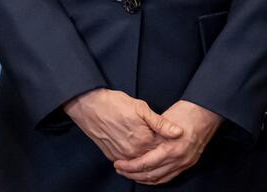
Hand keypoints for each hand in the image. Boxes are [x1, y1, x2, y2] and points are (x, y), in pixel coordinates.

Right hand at [63, 89, 182, 161]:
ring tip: (152, 151)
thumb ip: (161, 122)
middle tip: (165, 147)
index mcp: (144, 140)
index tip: (176, 140)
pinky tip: (138, 154)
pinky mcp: (112, 155)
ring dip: (148, 161)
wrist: (88, 106)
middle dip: (161, 156)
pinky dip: (135, 162)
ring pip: (141, 164)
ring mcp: (122, 156)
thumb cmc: (113, 103)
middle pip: (154, 159)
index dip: (171, 145)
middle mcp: (134, 152)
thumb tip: (178, 132)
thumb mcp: (140, 107)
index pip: (164, 149)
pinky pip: (128, 163)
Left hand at [113, 100, 222, 184]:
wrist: (207, 111)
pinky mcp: (188, 163)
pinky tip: (148, 175)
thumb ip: (151, 134)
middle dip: (133, 174)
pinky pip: (170, 176)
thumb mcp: (164, 120)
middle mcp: (179, 159)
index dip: (129, 166)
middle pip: (151, 175)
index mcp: (172, 149)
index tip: (118, 164)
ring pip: (160, 178)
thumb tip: (135, 144)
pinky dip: (156, 178)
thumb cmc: (186, 112)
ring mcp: (185, 163)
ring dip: (144, 178)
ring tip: (131, 174)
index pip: (145, 164)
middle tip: (120, 170)